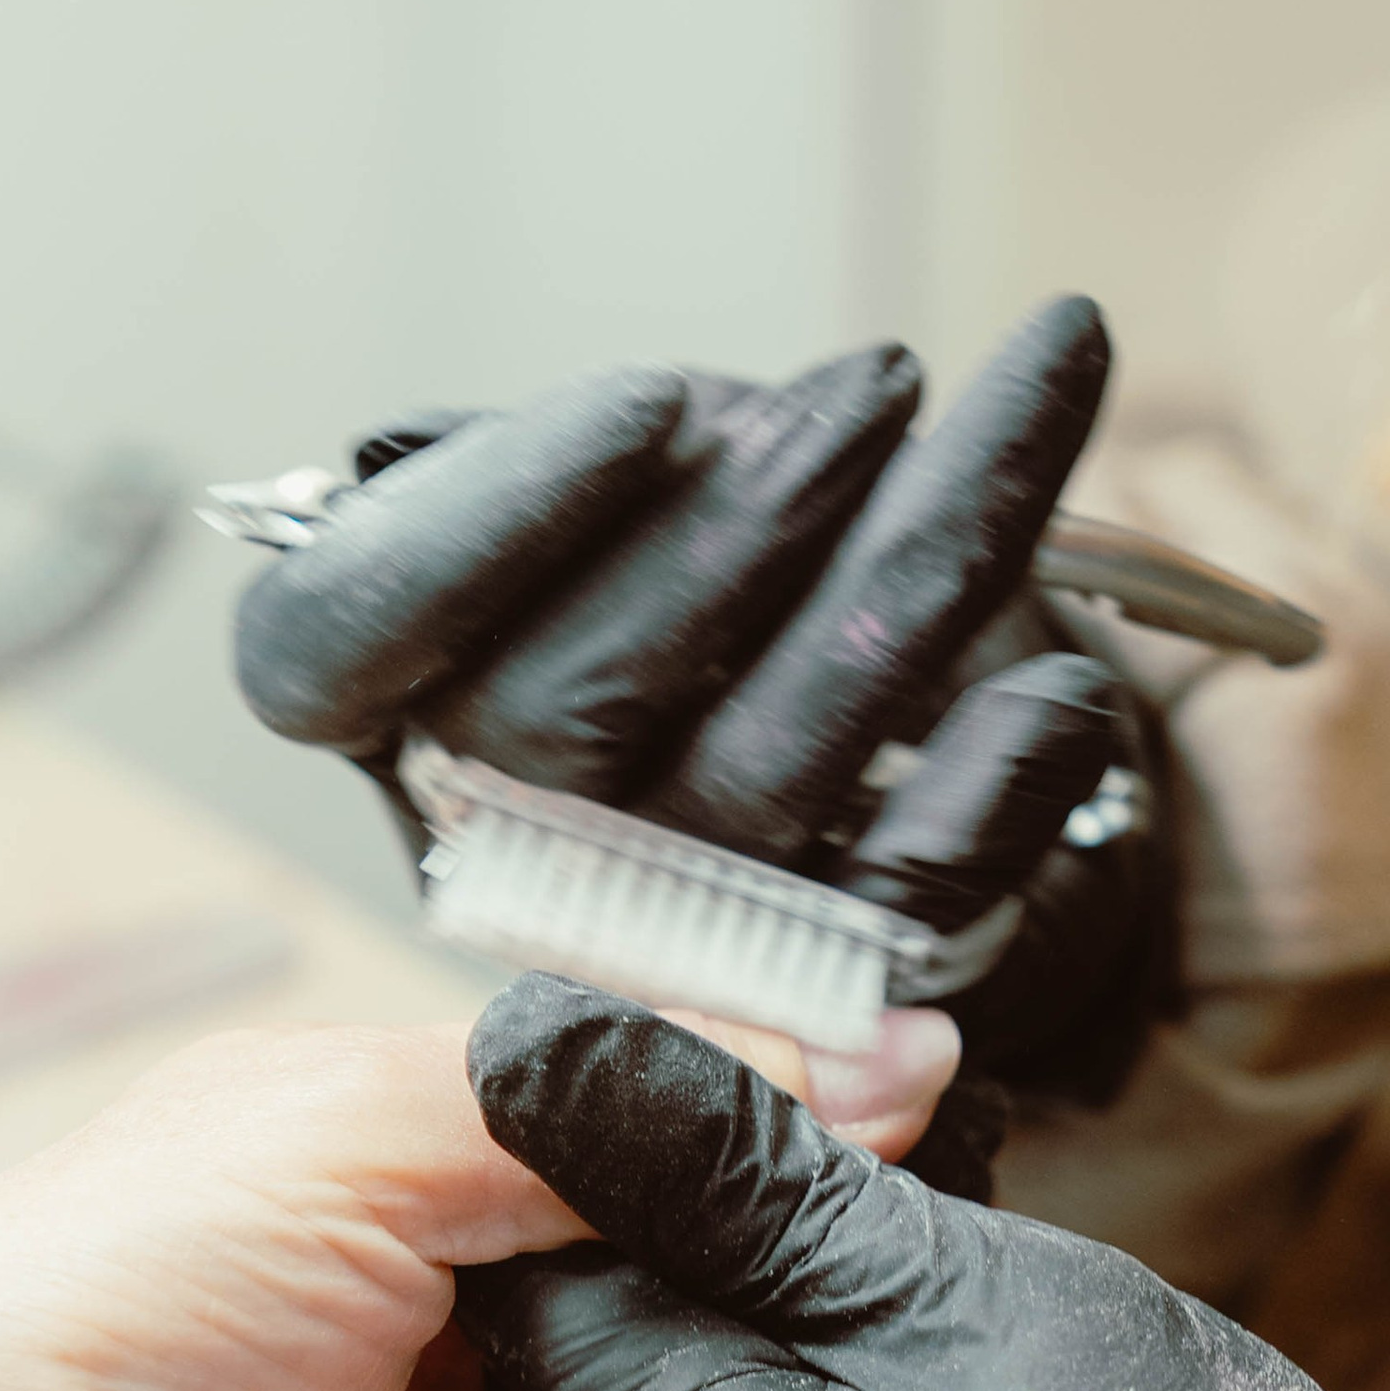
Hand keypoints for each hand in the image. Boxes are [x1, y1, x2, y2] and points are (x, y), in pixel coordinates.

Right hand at [233, 302, 1172, 1100]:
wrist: (923, 750)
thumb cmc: (750, 564)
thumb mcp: (651, 472)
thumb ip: (624, 454)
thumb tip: (674, 438)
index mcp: (384, 710)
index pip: (321, 650)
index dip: (473, 527)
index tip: (651, 404)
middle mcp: (487, 845)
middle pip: (558, 716)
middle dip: (745, 526)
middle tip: (887, 382)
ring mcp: (644, 950)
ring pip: (744, 790)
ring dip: (899, 592)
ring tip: (1017, 417)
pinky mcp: (809, 1009)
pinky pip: (890, 917)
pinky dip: (989, 794)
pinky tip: (1068, 689)